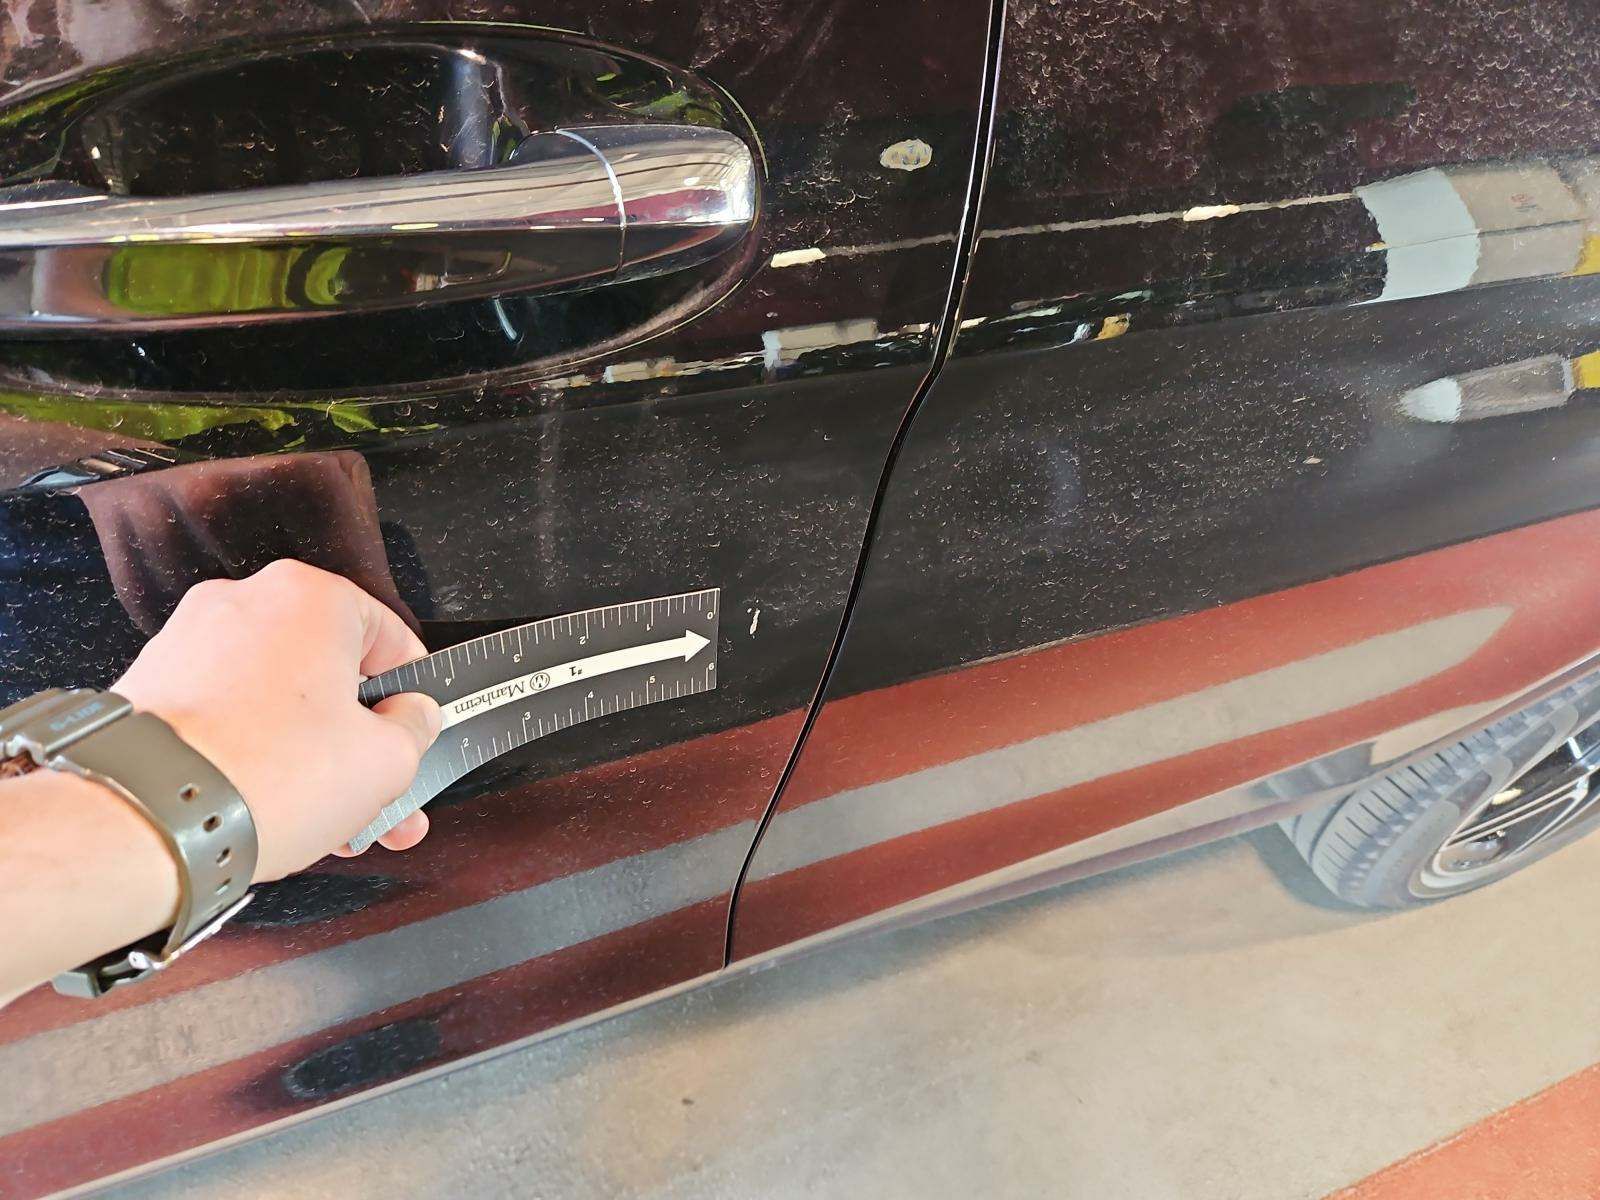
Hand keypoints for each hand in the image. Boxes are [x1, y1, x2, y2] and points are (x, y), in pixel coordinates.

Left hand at [112, 559, 441, 880]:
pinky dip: (257, 757)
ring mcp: (192, 644)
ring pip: (280, 703)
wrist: (150, 819)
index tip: (417, 733)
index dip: (413, 698)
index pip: (391, 639)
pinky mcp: (154, 687)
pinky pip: (230, 719)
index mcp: (310, 598)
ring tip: (335, 822)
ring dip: (314, 758)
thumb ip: (415, 730)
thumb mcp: (388, 761)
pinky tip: (278, 810)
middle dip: (362, 744)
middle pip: (331, 677)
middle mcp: (245, 604)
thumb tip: (413, 720)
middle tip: (384, 792)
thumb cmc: (259, 777)